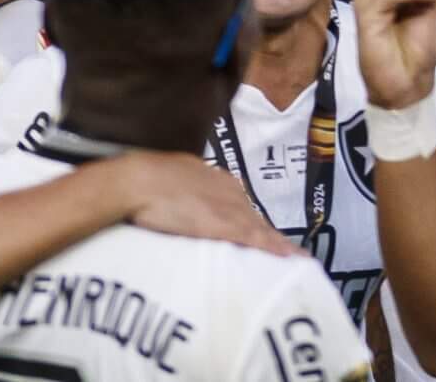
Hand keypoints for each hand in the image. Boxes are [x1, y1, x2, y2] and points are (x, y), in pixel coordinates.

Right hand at [114, 155, 300, 256]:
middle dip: (269, 234)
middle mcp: (231, 192)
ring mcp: (231, 208)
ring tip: (295, 257)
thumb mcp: (175, 179)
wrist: (140, 182)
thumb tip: (187, 199)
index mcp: (218, 181)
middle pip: (255, 218)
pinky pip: (257, 238)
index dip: (252, 222)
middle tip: (287, 251)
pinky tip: (288, 257)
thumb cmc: (147, 180)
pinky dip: (273, 248)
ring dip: (278, 244)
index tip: (262, 234)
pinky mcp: (227, 225)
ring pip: (261, 228)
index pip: (242, 206)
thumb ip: (187, 189)